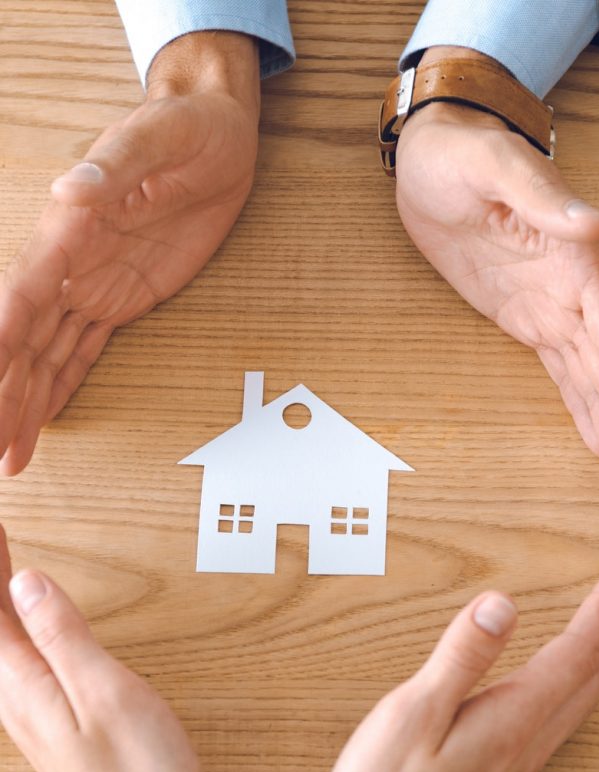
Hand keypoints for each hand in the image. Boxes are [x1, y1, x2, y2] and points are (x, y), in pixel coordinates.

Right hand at [0, 31, 259, 475]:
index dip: (4, 336)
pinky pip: (83, 350)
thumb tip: (71, 188)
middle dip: (5, 390)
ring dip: (25, 402)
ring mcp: (93, 286)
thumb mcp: (156, 139)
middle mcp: (71, 264)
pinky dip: (60, 386)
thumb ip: (114, 168)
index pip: (26, 291)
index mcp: (70, 229)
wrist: (217, 138)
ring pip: (49, 354)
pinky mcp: (122, 300)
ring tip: (6, 452)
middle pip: (27, 338)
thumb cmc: (185, 130)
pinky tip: (42, 415)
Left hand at [0, 525, 211, 771]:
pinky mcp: (57, 722)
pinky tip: (27, 616)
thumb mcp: (108, 693)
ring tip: (2, 557)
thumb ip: (65, 635)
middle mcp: (19, 698)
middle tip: (0, 532)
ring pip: (4, 637)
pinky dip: (19, 621)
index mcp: (25, 684)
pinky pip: (25, 655)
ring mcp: (35, 713)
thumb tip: (27, 582)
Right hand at [314, 551, 598, 771]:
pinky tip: (564, 677)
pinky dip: (579, 680)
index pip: (581, 649)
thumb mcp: (412, 715)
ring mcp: (520, 763)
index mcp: (513, 719)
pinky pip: (563, 717)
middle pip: (597, 673)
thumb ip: (461, 656)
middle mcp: (529, 742)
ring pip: (585, 697)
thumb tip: (502, 603)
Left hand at [395, 51, 598, 508]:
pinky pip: (567, 377)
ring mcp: (556, 310)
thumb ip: (543, 197)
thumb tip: (595, 223)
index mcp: (578, 259)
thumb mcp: (493, 166)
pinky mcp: (531, 321)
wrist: (434, 155)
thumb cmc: (460, 154)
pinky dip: (587, 415)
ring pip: (596, 385)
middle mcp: (577, 292)